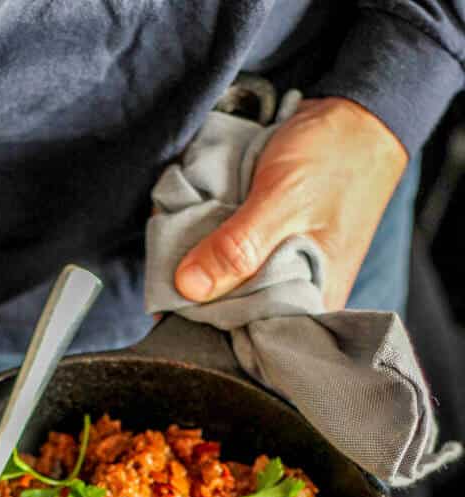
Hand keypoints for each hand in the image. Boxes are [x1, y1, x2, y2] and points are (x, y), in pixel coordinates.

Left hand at [174, 97, 407, 310]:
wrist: (357, 117)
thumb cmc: (333, 158)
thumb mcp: (281, 200)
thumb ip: (237, 248)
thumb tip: (188, 289)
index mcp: (312, 304)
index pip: (250, 341)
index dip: (209, 330)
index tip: (176, 306)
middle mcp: (299, 300)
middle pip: (235, 319)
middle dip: (202, 299)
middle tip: (180, 267)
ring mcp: (285, 278)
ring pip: (230, 293)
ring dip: (204, 273)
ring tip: (189, 247)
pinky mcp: (272, 257)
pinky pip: (234, 268)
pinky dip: (215, 254)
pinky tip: (202, 239)